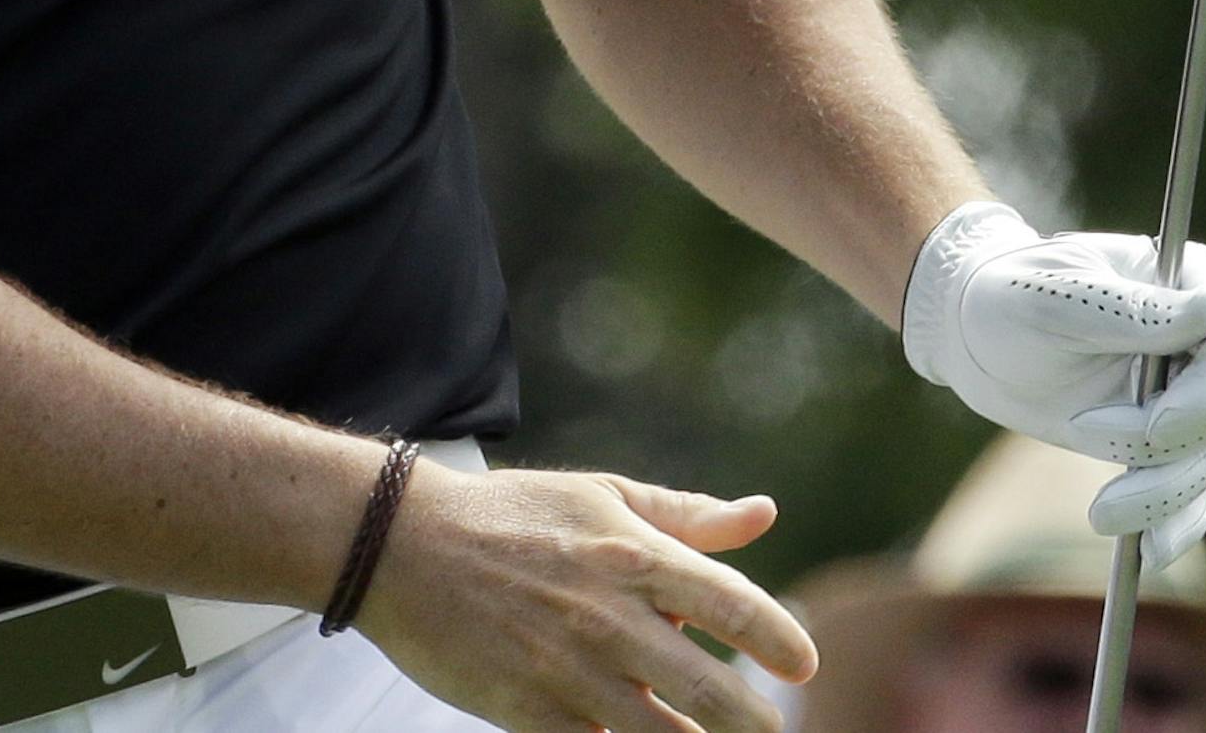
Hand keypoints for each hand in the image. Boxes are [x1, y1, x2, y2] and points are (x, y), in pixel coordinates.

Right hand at [358, 462, 816, 732]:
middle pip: (715, 694)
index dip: (782, 642)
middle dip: (757, 723)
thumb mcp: (598, 497)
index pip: (734, 605)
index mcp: (630, 553)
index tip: (803, 665)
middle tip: (770, 729)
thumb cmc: (511, 516)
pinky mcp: (531, 715)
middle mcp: (609, 615)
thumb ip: (685, 515)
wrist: (402, 545)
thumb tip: (764, 514)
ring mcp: (571, 672)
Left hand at [902, 200, 1205, 566]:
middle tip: (1085, 437)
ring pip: (1203, 459)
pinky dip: (1172, 523)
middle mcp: (1197, 339)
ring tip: (1102, 513)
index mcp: (1183, 283)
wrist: (970, 329)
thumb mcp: (1049, 297)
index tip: (1153, 426)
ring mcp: (1182, 392)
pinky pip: (1187, 490)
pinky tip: (1149, 552)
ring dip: (1160, 494)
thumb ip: (1127, 309)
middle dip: (1166, 450)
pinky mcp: (1159, 438)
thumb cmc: (1005, 294)